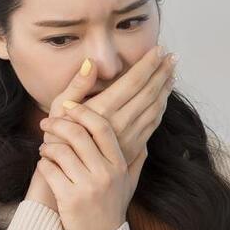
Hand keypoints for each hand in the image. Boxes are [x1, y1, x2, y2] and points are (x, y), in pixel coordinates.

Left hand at [34, 104, 146, 229]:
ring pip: (61, 152)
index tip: (68, 106)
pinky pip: (50, 171)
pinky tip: (44, 166)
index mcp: (119, 164)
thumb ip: (136, 157)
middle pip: (78, 134)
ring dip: (48, 146)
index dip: (83, 112)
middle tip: (46, 123)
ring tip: (45, 149)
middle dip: (58, 124)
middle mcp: (105, 173)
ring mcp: (88, 186)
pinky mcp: (70, 199)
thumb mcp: (130, 182)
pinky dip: (43, 165)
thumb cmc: (113, 208)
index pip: (102, 127)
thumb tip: (143, 135)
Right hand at [45, 44, 176, 164]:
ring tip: (172, 74)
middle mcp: (120, 123)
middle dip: (163, 73)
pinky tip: (163, 99)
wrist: (66, 179)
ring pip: (155, 108)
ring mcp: (129, 138)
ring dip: (165, 89)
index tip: (159, 50)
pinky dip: (161, 108)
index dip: (148, 64)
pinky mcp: (133, 149)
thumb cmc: (56, 141)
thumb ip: (76, 86)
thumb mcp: (57, 110)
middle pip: (149, 92)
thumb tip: (91, 63)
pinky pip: (153, 124)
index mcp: (102, 110)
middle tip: (173, 57)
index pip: (133, 81)